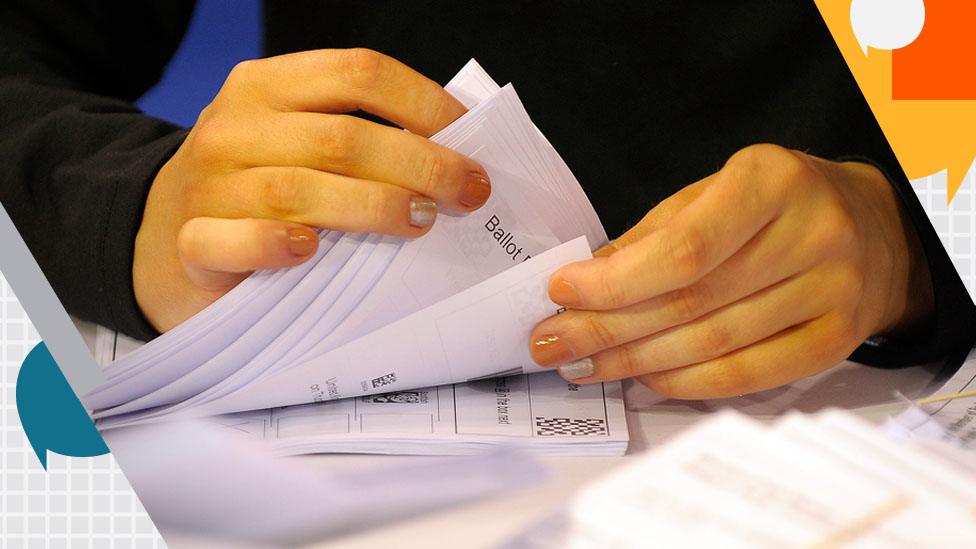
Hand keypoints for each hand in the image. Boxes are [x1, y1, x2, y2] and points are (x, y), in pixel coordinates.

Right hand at [134, 49, 490, 331]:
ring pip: (300, 189)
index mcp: (265, 85)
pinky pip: (237, 241)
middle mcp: (235, 126)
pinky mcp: (191, 240)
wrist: (159, 236)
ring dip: (374, 207)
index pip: (357, 72)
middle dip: (421, 164)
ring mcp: (209, 184)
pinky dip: (277, 244)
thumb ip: (354, 134)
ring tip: (421, 223)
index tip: (468, 137)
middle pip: (342, 137)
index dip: (424, 102)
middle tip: (469, 192)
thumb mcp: (292, 139)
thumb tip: (455, 148)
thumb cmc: (252, 188)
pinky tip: (314, 251)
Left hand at [529, 144, 932, 398]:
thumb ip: (654, 236)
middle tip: (551, 344)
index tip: (560, 294)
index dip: (616, 282)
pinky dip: (686, 382)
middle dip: (608, 329)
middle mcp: (812, 234)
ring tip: (583, 366)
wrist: (874, 229)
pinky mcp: (836, 341)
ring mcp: (833, 292)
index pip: (684, 248)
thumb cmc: (776, 206)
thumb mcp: (713, 193)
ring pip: (714, 344)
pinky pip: (748, 375)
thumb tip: (584, 286)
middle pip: (691, 301)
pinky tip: (641, 379)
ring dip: (635, 361)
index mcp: (772, 181)